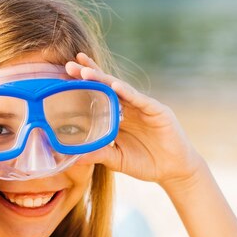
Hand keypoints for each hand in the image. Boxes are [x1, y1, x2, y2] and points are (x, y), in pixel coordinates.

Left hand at [65, 53, 205, 189]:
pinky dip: (128, 93)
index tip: (63, 75)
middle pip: (106, 86)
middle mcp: (129, 107)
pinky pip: (140, 99)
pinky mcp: (157, 111)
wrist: (174, 171)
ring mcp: (143, 106)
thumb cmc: (146, 163)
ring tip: (86, 72)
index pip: (98, 95)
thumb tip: (73, 157)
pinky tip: (115, 85)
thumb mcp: (117, 160)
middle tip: (69, 65)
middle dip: (88, 75)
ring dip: (103, 79)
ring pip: (121, 89)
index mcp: (118, 116)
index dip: (83, 84)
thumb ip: (98, 154)